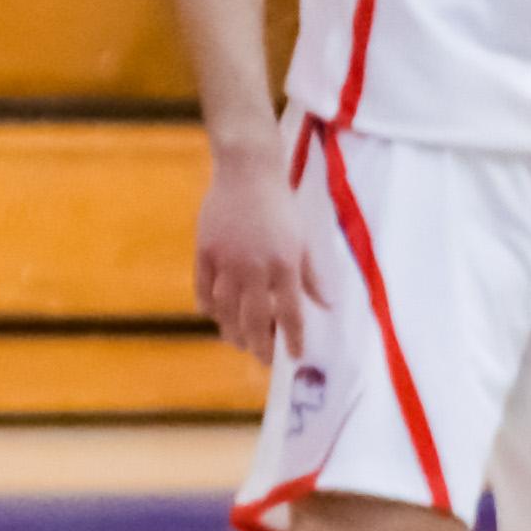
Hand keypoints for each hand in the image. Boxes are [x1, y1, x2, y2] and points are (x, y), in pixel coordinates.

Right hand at [198, 126, 308, 365]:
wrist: (247, 171)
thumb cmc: (280, 205)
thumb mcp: (303, 238)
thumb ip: (312, 275)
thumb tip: (327, 305)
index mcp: (285, 264)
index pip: (291, 314)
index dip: (292, 339)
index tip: (294, 356)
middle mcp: (255, 268)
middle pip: (255, 320)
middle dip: (260, 345)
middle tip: (262, 358)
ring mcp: (227, 261)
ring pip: (225, 310)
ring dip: (231, 331)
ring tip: (237, 342)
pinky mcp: (205, 252)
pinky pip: (203, 290)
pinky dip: (208, 307)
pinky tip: (214, 315)